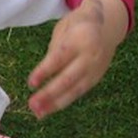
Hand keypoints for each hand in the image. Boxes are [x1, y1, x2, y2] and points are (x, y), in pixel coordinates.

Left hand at [27, 0, 128, 117]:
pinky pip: (79, 92)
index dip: (44, 72)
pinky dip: (64, 101)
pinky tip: (49, 109)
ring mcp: (96, 69)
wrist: (107, 25)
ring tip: (38, 113)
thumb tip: (43, 75)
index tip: (31, 84)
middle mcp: (91, 55)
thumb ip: (54, 50)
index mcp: (81, 37)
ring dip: (56, 103)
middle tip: (32, 105)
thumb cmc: (77, 26)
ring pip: (75, 90)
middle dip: (49, 94)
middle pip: (69, 78)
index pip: (59, 58)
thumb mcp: (63, 29)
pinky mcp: (97, 78)